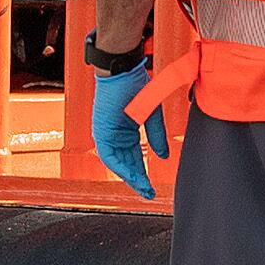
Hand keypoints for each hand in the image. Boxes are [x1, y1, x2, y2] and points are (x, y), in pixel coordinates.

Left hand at [88, 54, 165, 199]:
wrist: (122, 70)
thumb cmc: (135, 84)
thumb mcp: (152, 115)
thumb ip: (157, 137)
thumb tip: (163, 156)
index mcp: (127, 130)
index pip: (134, 158)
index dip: (143, 173)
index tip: (151, 187)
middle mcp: (116, 135)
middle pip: (126, 164)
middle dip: (137, 180)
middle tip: (148, 193)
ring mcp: (107, 134)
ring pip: (117, 163)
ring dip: (129, 177)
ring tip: (143, 188)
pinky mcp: (100, 131)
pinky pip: (109, 155)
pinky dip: (120, 166)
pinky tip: (132, 176)